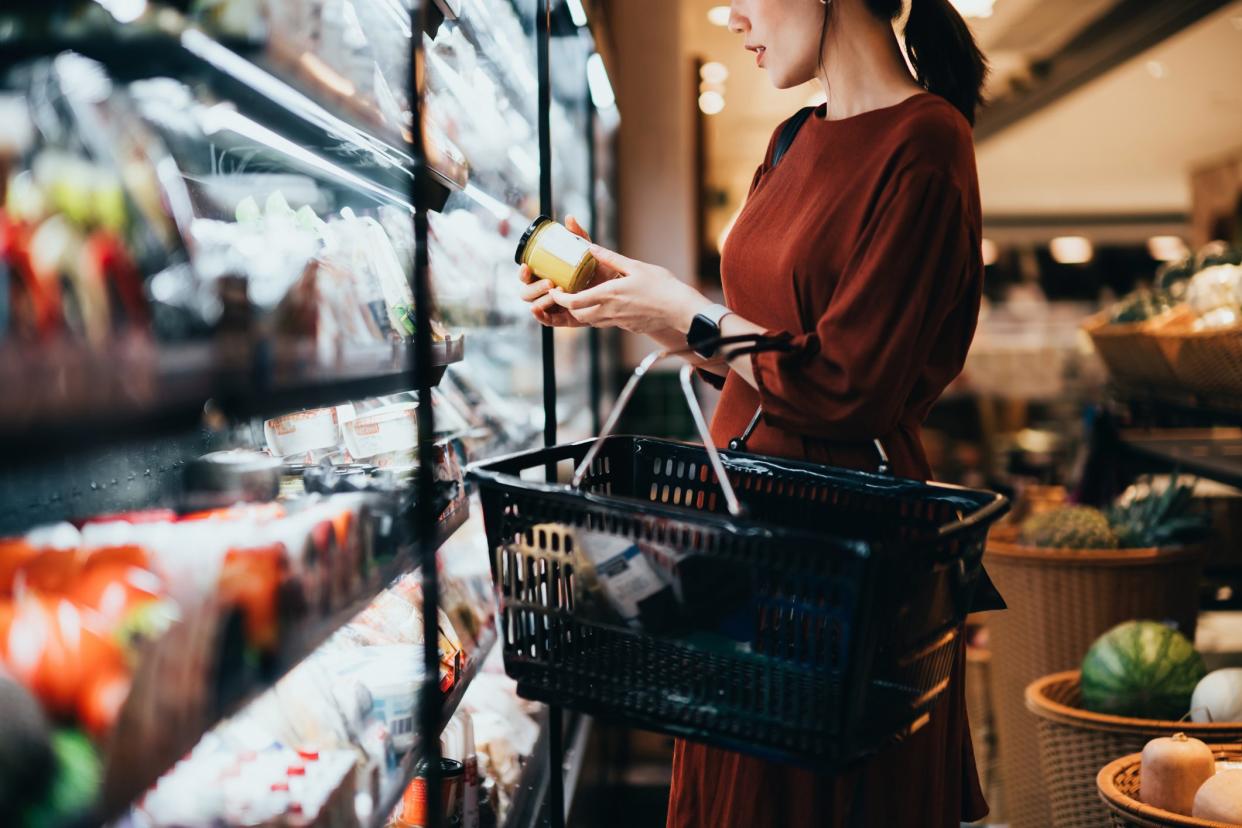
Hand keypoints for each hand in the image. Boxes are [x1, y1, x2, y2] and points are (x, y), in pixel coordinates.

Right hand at [519, 215, 616, 327]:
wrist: (617, 288)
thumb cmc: (599, 269)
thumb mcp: (588, 252)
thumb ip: (579, 236)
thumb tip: (569, 218)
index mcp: (547, 275)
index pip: (527, 275)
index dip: (523, 272)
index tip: (526, 266)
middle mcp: (547, 291)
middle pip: (527, 292)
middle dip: (534, 287)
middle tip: (550, 282)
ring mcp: (554, 306)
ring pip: (536, 305)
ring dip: (542, 300)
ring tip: (557, 293)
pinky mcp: (564, 319)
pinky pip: (548, 321)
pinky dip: (541, 317)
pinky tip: (539, 310)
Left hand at [547, 245, 711, 334]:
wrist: (680, 310)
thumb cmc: (661, 286)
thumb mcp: (635, 266)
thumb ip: (611, 258)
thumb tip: (591, 247)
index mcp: (608, 295)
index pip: (573, 303)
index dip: (559, 299)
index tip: (554, 291)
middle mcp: (610, 312)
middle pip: (579, 315)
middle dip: (569, 306)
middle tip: (567, 294)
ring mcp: (618, 322)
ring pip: (592, 321)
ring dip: (584, 312)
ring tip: (584, 298)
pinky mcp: (628, 327)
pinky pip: (607, 323)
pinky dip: (600, 315)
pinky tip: (608, 304)